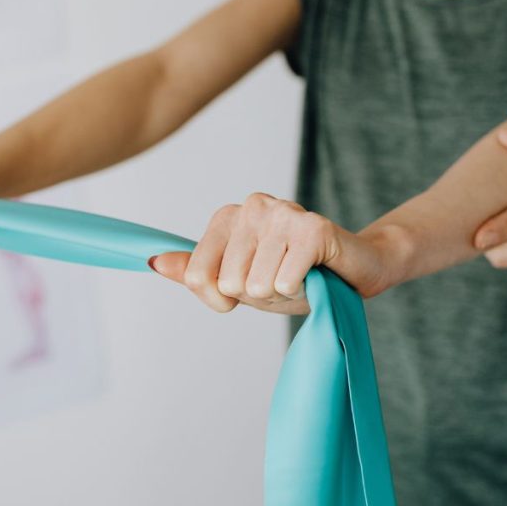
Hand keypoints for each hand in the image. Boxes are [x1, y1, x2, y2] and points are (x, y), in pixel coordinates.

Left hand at [148, 193, 393, 313]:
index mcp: (227, 217)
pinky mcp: (313, 227)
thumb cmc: (294, 276)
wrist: (354, 269)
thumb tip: (152, 261)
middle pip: (228, 282)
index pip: (195, 276)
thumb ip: (195, 271)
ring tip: (299, 276)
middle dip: (257, 295)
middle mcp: (251, 206)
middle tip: (282, 280)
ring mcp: (282, 212)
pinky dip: (301, 289)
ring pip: (256, 284)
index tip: (245, 291)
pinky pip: (285, 280)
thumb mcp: (238, 281)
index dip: (220, 299)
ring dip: (281, 293)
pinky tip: (314, 274)